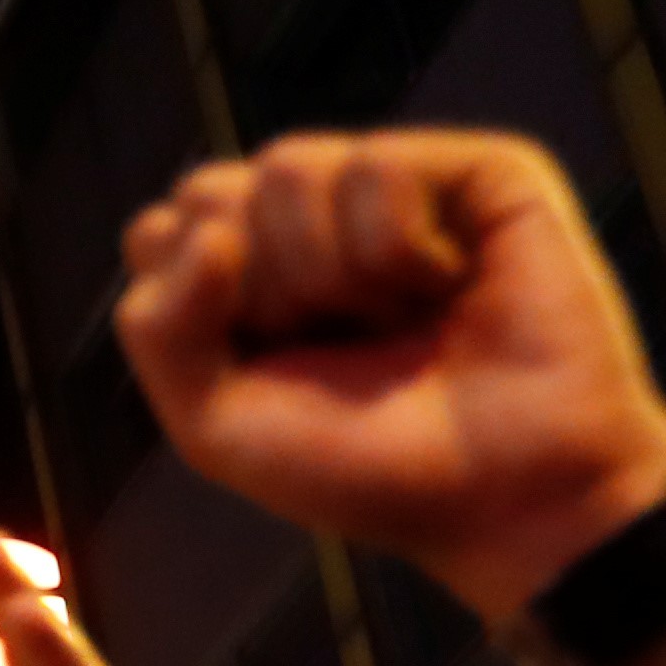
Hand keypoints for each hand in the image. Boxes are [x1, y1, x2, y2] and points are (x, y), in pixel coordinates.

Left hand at [114, 130, 665, 621]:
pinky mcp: (474, 171)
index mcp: (246, 271)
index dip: (197, 311)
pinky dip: (401, 251)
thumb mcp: (215, 424)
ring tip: (400, 321)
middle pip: (209, 192)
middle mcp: (313, 219)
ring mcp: (394, 188)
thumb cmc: (369, 467)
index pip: (159, 231)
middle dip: (263, 291)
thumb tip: (207, 231)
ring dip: (333, 275)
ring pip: (286, 167)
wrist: (509, 499)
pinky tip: (450, 288)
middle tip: (342, 347)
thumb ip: (157, 327)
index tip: (269, 370)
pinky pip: (375, 166)